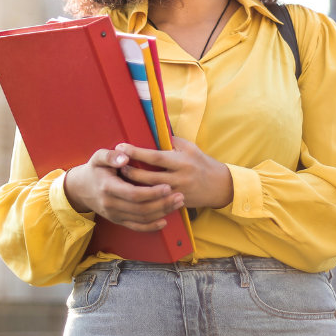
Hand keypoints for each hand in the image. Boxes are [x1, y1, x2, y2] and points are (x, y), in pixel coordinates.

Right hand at [63, 149, 183, 231]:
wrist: (80, 189)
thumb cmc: (95, 169)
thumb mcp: (98, 157)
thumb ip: (111, 155)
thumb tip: (125, 157)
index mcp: (108, 187)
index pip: (133, 194)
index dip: (152, 193)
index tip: (168, 186)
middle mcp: (111, 204)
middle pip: (141, 209)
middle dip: (162, 203)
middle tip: (180, 196)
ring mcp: (114, 214)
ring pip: (141, 218)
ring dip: (162, 212)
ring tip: (178, 203)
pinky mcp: (118, 220)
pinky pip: (136, 227)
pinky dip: (151, 226)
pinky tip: (164, 221)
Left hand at [116, 137, 234, 209]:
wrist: (219, 185)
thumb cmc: (202, 163)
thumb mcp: (190, 148)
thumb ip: (171, 142)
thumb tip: (151, 133)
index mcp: (182, 161)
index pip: (155, 157)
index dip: (136, 152)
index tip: (121, 147)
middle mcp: (179, 177)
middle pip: (148, 176)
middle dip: (130, 171)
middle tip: (117, 165)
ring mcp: (177, 192)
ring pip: (149, 191)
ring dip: (133, 184)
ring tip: (122, 177)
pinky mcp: (176, 202)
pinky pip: (156, 201)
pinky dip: (143, 196)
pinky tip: (133, 192)